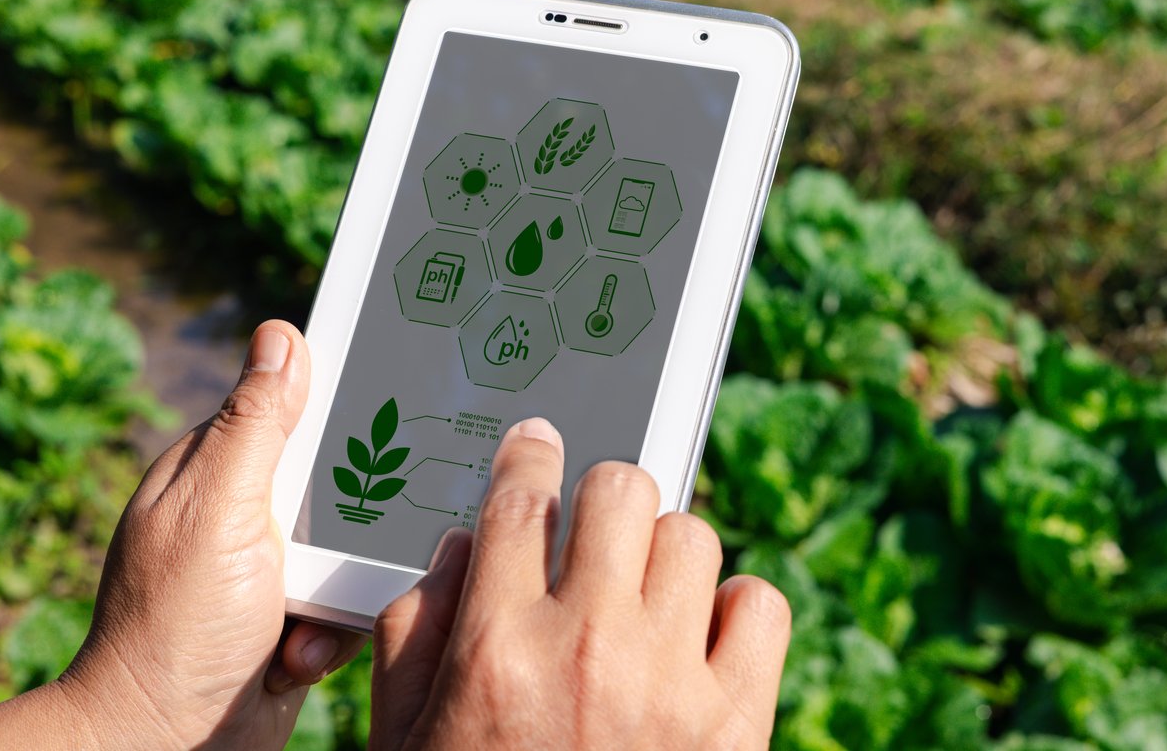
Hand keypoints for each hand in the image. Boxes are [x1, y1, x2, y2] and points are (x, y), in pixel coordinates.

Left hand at [0, 321, 363, 749]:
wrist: (164, 746)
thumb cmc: (176, 628)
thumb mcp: (218, 511)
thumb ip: (255, 425)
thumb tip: (280, 334)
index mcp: (216, 467)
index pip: (293, 404)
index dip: (342, 401)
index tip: (393, 402)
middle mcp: (242, 510)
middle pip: (340, 475)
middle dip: (357, 515)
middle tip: (348, 537)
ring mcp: (269, 566)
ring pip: (356, 543)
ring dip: (343, 586)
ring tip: (306, 618)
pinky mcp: (295, 616)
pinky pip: (351, 602)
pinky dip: (334, 633)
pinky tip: (299, 653)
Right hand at [370, 417, 792, 749]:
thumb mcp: (406, 740)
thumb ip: (416, 634)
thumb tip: (460, 548)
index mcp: (498, 651)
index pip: (521, 500)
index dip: (530, 456)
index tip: (538, 445)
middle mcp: (589, 650)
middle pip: (620, 490)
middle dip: (603, 500)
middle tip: (595, 534)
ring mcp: (671, 683)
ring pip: (693, 534)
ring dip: (666, 555)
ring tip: (644, 599)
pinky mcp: (737, 722)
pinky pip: (760, 604)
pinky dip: (736, 610)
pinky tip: (699, 641)